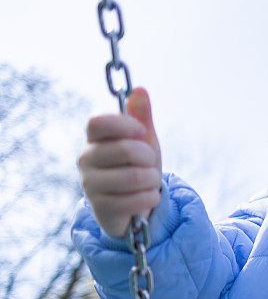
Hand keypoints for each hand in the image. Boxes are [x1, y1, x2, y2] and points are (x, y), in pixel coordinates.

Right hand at [77, 87, 162, 237]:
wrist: (136, 202)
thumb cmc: (138, 166)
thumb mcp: (143, 139)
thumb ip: (141, 116)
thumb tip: (140, 90)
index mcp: (94, 139)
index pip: (98, 122)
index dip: (125, 125)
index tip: (141, 132)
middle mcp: (85, 159)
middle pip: (124, 149)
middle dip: (148, 157)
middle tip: (149, 163)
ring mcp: (90, 185)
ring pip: (134, 177)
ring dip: (152, 179)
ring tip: (149, 181)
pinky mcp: (101, 208)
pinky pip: (136, 200)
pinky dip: (151, 197)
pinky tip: (147, 196)